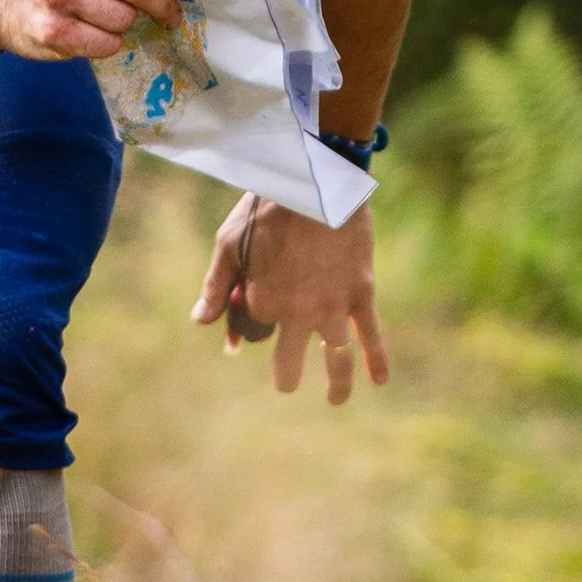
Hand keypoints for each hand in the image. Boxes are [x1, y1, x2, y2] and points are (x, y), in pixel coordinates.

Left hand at [190, 196, 386, 403]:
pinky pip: (371, 335)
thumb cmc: (266, 207)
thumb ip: (216, 286)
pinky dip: (377, 360)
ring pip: (335, 360)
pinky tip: (380, 381)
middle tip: (287, 380)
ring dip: (336, 386)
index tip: (253, 312)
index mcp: (262, 302)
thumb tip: (201, 322)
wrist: (316, 181)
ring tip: (335, 400)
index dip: (252, 325)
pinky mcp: (361, 294)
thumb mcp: (229, 242)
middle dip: (286, 375)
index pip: (254, 332)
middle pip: (290, 362)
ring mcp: (332, 307)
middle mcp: (297, 314)